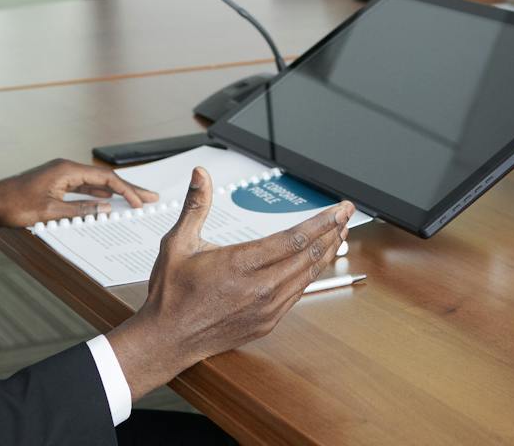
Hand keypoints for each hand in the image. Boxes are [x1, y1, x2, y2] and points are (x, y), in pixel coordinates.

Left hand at [0, 158, 157, 232]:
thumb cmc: (14, 206)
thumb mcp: (50, 213)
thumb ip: (80, 211)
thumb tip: (106, 210)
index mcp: (66, 169)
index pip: (105, 179)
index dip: (126, 191)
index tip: (141, 202)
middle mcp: (65, 168)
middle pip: (103, 179)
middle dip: (128, 188)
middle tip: (150, 196)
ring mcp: (60, 176)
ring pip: (94, 184)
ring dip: (114, 194)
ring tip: (134, 201)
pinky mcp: (54, 185)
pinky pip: (82, 189)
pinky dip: (97, 197)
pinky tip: (106, 202)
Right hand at [105, 166, 353, 398]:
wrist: (167, 339)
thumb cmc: (171, 293)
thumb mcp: (178, 243)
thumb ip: (196, 206)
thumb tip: (201, 175)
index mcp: (240, 265)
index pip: (294, 239)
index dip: (322, 222)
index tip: (339, 208)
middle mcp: (259, 288)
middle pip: (309, 256)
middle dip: (332, 231)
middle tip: (346, 214)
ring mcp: (267, 309)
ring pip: (308, 276)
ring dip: (327, 252)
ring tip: (339, 233)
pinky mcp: (268, 322)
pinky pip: (299, 294)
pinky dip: (312, 274)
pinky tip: (317, 263)